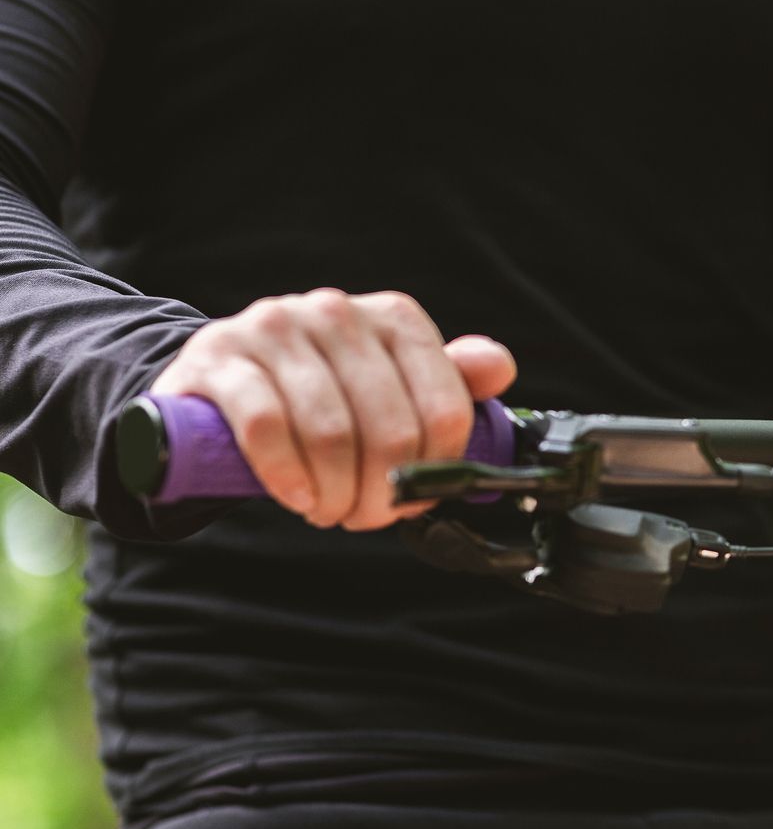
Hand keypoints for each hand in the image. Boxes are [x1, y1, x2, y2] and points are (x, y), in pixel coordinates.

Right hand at [150, 289, 516, 529]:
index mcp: (394, 318)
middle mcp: (338, 311)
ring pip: (331, 432)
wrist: (216, 382)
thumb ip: (447, 381)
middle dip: (382, 492)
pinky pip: (267, 427)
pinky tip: (296, 497)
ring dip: (335, 493)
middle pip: (391, 427)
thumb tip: (499, 368)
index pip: (445, 409)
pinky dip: (287, 476)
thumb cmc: (321, 393)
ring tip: (328, 510)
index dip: (435, 471)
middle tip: (364, 517)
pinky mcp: (220, 357)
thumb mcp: (388, 384)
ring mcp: (275, 327)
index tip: (413, 501)